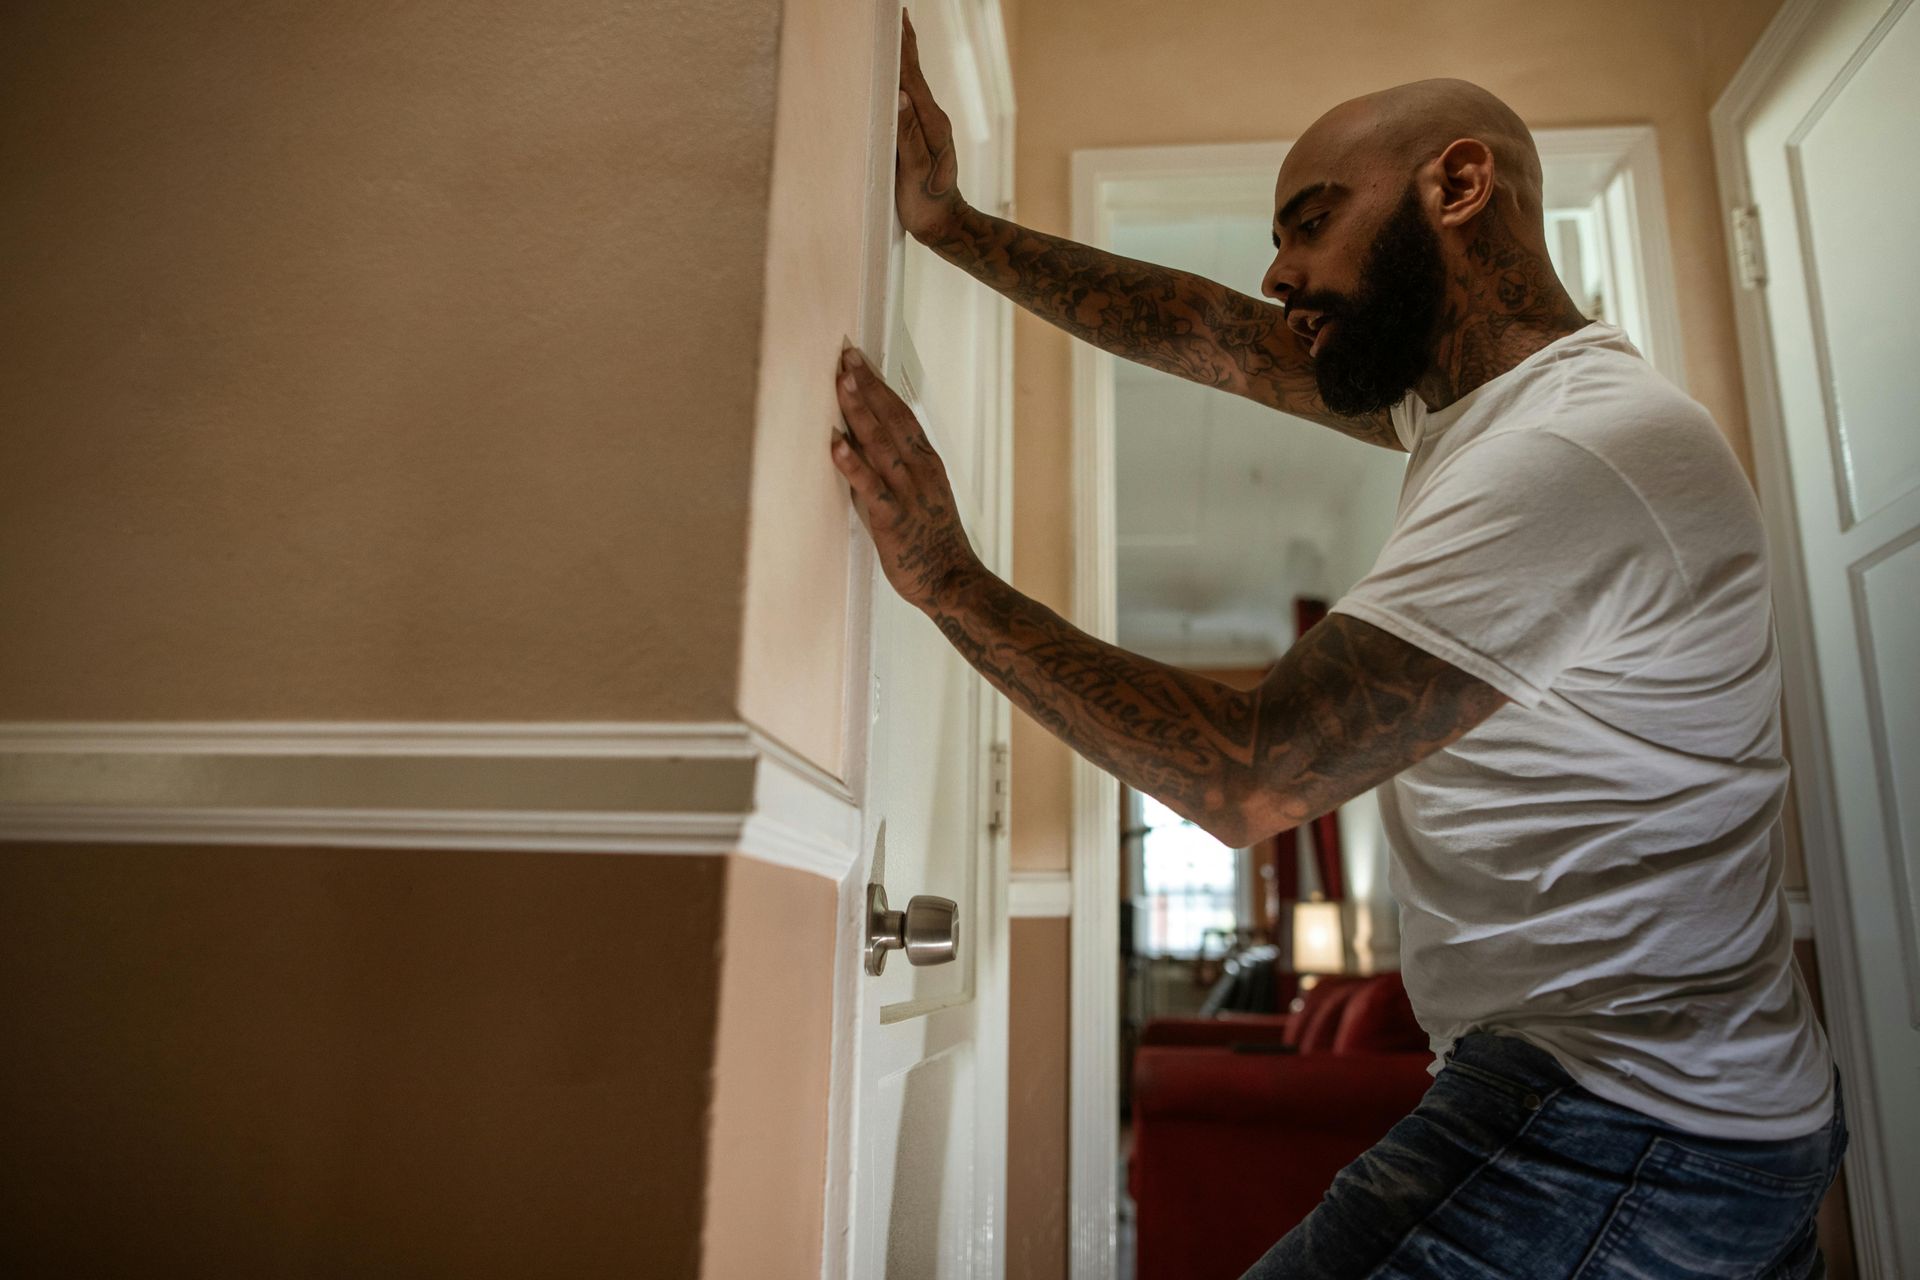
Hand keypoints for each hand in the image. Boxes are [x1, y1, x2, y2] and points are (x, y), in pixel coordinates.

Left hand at [830, 346, 982, 611]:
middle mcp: (920, 470)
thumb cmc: (933, 543)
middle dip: (867, 386)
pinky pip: (871, 486)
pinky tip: (835, 444)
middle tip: (845, 356)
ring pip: (881, 443)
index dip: (879, 386)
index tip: (859, 362)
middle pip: (892, 418)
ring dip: (860, 411)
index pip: (902, 414)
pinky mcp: (893, 518)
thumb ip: (897, 471)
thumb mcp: (922, 496)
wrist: (952, 580)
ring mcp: (908, 492)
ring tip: (841, 382)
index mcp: (927, 463)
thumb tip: (861, 448)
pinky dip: (852, 464)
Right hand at [895, 8, 965, 241]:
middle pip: (914, 72)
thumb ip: (908, 137)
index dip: (902, 46)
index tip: (895, 19)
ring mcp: (928, 125)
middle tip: (893, 13)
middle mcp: (932, 118)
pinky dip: (901, 77)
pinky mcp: (920, 133)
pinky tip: (895, 73)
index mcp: (931, 123)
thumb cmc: (926, 204)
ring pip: (912, 82)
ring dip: (902, 55)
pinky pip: (909, 98)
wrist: (942, 223)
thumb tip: (900, 97)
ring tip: (893, 31)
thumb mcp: (914, 174)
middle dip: (903, 41)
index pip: (912, 76)